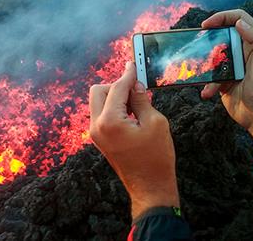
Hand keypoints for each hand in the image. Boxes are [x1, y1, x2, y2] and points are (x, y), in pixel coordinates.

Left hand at [89, 61, 179, 219]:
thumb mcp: (156, 123)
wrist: (150, 188)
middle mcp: (97, 126)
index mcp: (110, 121)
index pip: (117, 88)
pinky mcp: (99, 139)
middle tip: (136, 89)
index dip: (128, 74)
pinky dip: (114, 108)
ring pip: (98, 101)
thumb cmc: (156, 158)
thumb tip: (135, 85)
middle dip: (116, 85)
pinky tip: (132, 114)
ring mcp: (95, 133)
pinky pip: (101, 114)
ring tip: (137, 105)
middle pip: (99, 90)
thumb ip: (142, 100)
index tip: (133, 64)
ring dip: (115, 96)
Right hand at [201, 9, 252, 146]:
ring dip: (204, 62)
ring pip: (212, 53)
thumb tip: (239, 22)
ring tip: (201, 70)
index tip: (206, 25)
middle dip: (209, 38)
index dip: (222, 17)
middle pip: (222, 33)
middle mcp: (245, 50)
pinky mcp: (223, 78)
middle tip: (198, 42)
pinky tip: (208, 91)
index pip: (239, 18)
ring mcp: (233, 64)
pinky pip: (209, 74)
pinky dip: (206, 83)